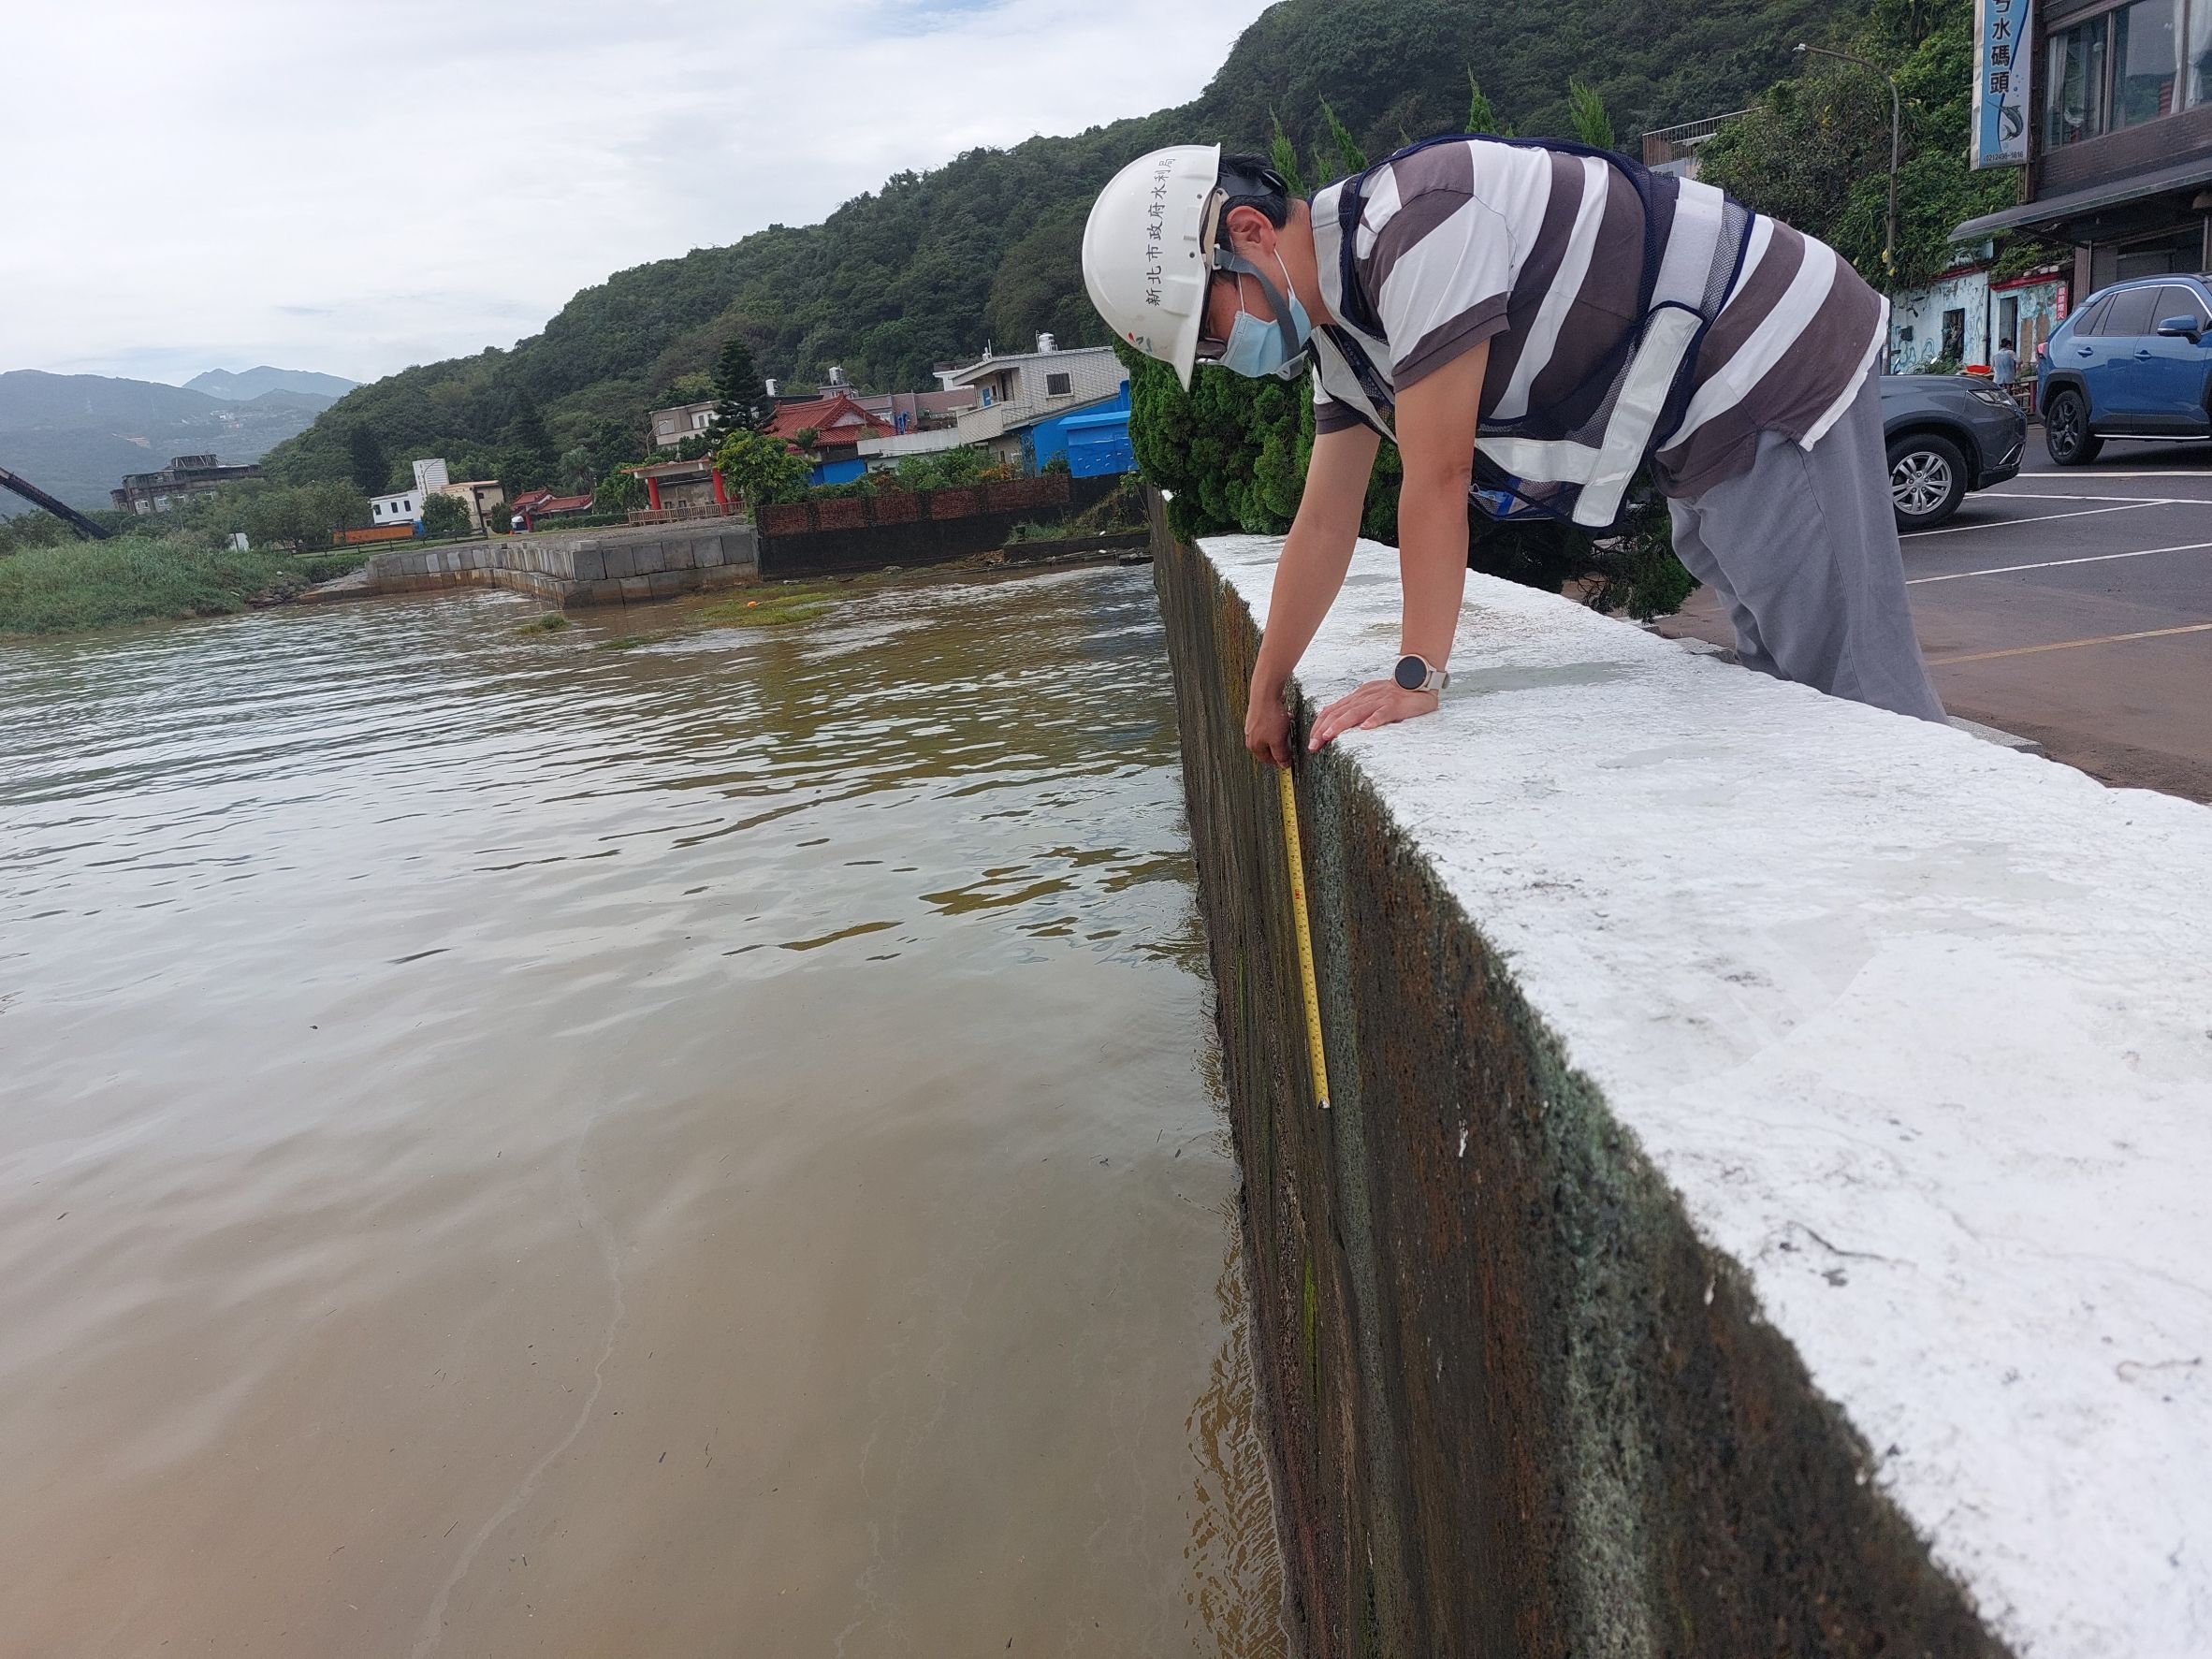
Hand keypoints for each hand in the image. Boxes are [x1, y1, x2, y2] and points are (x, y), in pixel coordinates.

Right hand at [1245, 676, 1291, 764]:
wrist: (1266, 693)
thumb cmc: (1270, 716)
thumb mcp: (1278, 741)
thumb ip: (1281, 755)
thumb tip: (1284, 765)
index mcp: (1254, 746)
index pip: (1267, 760)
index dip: (1280, 761)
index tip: (1290, 758)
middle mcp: (1251, 736)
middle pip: (1269, 747)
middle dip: (1281, 744)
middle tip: (1289, 740)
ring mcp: (1253, 725)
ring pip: (1270, 734)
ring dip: (1281, 733)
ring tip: (1287, 727)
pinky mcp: (1258, 715)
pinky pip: (1270, 723)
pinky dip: (1278, 722)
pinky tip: (1284, 717)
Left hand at [1308, 679, 1437, 750]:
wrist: (1418, 679)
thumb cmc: (1394, 694)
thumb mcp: (1370, 700)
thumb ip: (1355, 709)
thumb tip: (1335, 724)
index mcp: (1357, 696)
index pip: (1332, 709)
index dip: (1319, 724)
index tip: (1311, 740)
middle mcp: (1365, 696)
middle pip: (1339, 712)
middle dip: (1322, 729)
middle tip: (1313, 745)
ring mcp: (1379, 700)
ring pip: (1355, 712)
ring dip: (1340, 724)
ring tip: (1328, 736)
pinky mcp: (1394, 704)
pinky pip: (1383, 712)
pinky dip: (1373, 720)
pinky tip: (1365, 728)